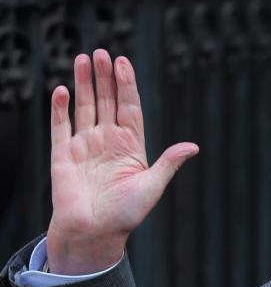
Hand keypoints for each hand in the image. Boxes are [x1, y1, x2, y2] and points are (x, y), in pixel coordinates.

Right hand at [46, 49, 197, 274]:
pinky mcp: (63, 154)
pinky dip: (60, 108)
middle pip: (106, 101)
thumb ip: (168, 163)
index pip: (129, 108)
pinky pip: (60, 126)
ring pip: (84, 107)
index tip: (124, 64)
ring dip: (83, 84)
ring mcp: (85, 145)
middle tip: (103, 54)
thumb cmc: (126, 214)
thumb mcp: (152, 187)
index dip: (127, 86)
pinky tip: (63, 90)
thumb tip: (193, 146)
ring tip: (84, 59)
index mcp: (131, 146)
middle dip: (105, 77)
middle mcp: (108, 140)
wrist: (95, 233)